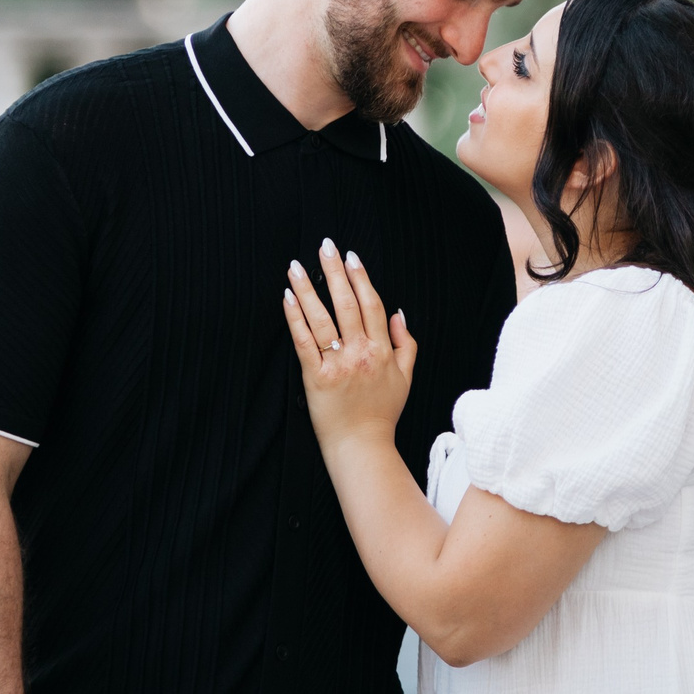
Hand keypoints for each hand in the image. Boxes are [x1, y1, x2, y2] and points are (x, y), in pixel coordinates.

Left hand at [282, 239, 415, 447]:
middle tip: (325, 246)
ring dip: (308, 289)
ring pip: (322, 318)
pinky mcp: (316, 377)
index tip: (351, 257)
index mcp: (382, 351)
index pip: (372, 305)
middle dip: (335, 272)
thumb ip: (405, 343)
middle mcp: (361, 353)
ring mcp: (338, 365)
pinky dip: (295, 318)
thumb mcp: (406, 377)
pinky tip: (288, 298)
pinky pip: (304, 341)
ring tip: (297, 266)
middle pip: (347, 304)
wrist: (362, 447)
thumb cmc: (382, 413)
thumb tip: (399, 313)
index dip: (361, 278)